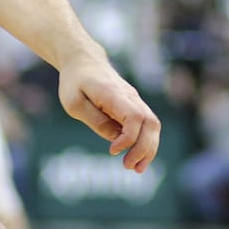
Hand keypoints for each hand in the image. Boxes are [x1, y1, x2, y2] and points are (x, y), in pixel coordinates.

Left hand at [56, 54, 161, 172]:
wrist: (83, 60)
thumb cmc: (75, 81)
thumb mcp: (74, 104)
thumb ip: (96, 121)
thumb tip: (115, 139)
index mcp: (114, 94)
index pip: (134, 117)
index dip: (128, 138)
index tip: (112, 151)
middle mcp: (130, 96)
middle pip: (150, 123)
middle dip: (144, 149)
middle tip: (129, 167)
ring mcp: (134, 99)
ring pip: (153, 125)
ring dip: (149, 148)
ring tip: (137, 168)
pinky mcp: (134, 105)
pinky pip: (147, 124)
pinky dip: (146, 142)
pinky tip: (137, 157)